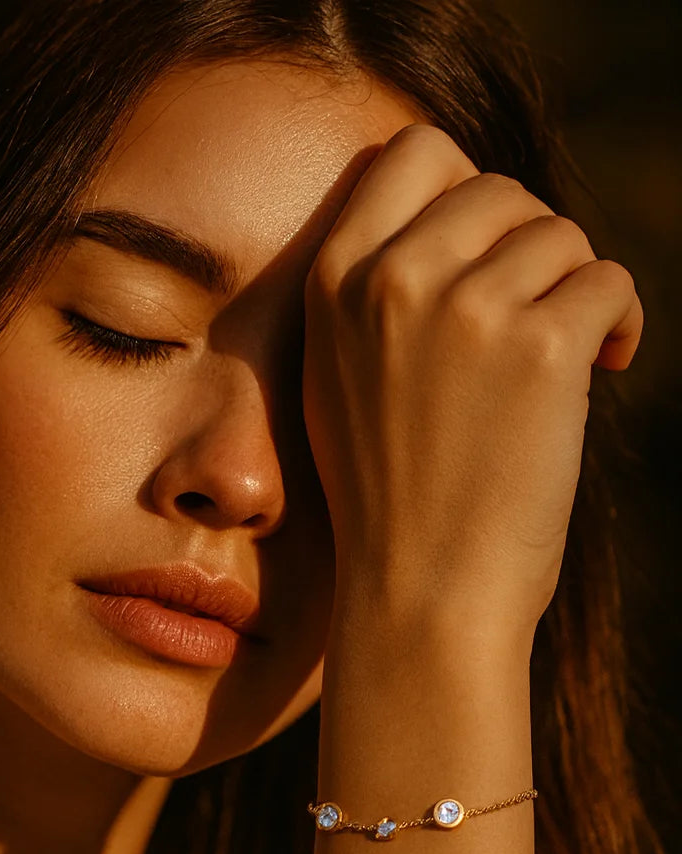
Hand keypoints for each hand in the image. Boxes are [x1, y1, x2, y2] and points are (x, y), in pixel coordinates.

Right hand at [302, 123, 642, 641]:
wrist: (420, 598)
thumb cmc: (389, 505)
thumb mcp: (341, 384)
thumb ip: (378, 297)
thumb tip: (463, 226)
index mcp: (334, 283)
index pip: (414, 152)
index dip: (467, 190)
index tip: (488, 252)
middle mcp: (394, 280)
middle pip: (500, 191)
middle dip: (531, 250)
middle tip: (535, 322)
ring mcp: (468, 309)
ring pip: (562, 236)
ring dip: (576, 292)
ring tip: (565, 365)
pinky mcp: (541, 347)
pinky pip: (609, 283)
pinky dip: (620, 325)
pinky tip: (603, 371)